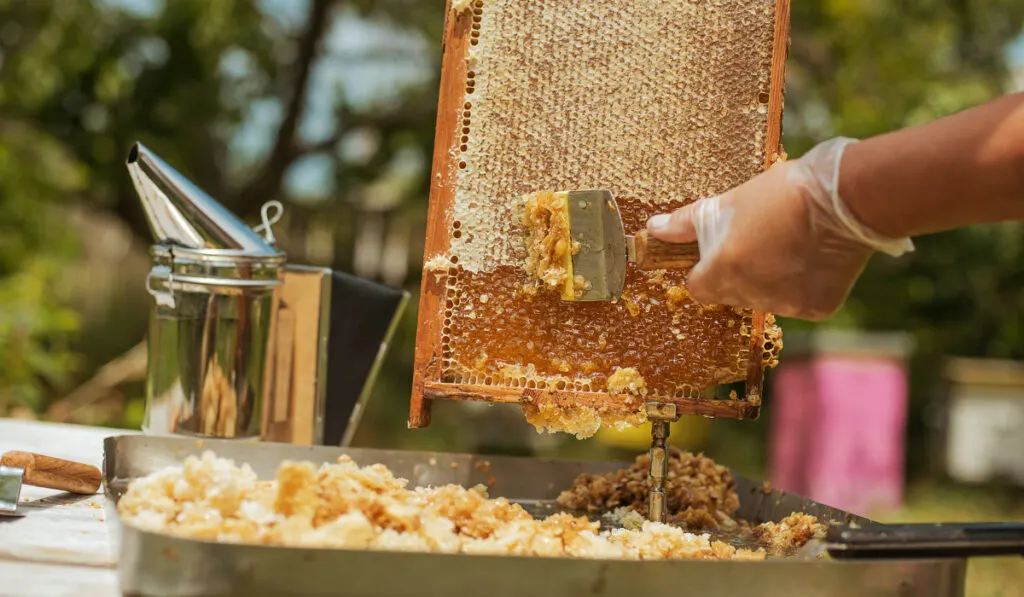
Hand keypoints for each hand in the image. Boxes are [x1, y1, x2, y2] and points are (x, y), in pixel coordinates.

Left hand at [646, 137, 913, 320]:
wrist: (846, 196)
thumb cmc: (782, 194)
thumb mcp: (729, 202)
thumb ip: (686, 224)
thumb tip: (653, 229)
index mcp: (724, 271)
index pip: (698, 287)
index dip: (705, 269)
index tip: (719, 251)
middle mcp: (752, 295)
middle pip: (731, 293)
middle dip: (737, 272)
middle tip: (759, 239)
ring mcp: (786, 304)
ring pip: (765, 298)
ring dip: (769, 279)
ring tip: (788, 243)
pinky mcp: (816, 307)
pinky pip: (798, 301)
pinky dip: (801, 284)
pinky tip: (811, 255)